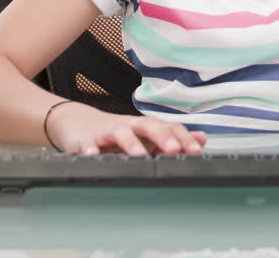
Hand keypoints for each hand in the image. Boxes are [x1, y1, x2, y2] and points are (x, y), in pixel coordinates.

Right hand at [47, 102, 206, 155]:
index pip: (168, 127)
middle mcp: (129, 126)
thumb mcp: (144, 134)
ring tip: (139, 154)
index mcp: (145, 127)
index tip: (196, 150)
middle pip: (148, 125)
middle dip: (162, 136)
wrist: (77, 123)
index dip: (182, 138)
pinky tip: (93, 154)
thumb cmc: (115, 132)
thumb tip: (201, 139)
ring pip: (120, 132)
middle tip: (173, 149)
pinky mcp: (86, 139)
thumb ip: (172, 137)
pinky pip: (88, 143)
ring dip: (130, 143)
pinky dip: (90, 148)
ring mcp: (107, 131)